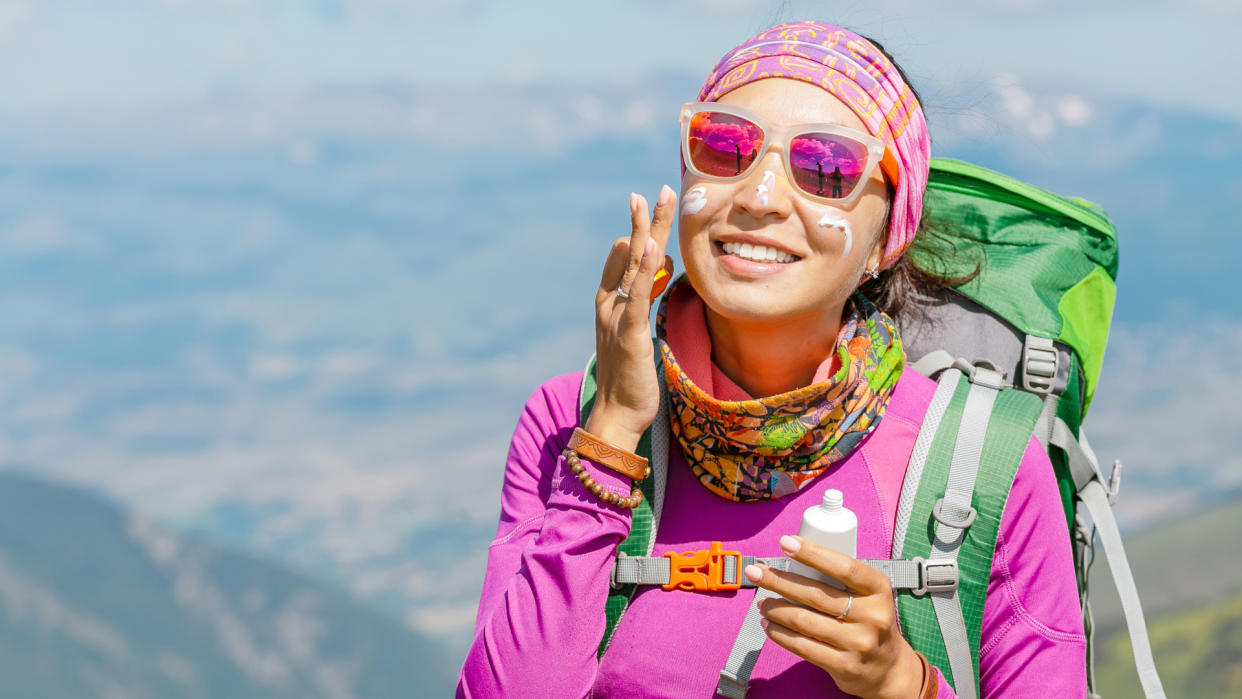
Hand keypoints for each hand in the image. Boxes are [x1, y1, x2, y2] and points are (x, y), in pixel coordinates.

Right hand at [584, 186, 676, 452]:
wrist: (616, 417)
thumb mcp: (637, 337)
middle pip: (629, 254)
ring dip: (646, 231)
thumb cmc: (629, 381)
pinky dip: (644, 269)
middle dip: (642, 220)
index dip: (638, 234)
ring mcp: (616, 317)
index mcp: (610, 306)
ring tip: (656, 201)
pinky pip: (637, 295)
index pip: (624, 261)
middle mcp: (609, 306)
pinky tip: (651, 246)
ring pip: (634, 265)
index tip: (647, 207)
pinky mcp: (629, 333)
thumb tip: (654, 278)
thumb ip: (641, 307)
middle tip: (652, 191)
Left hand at [744, 535, 924, 698]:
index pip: (844, 567)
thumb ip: (840, 581)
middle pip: (814, 594)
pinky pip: (802, 646)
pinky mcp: (844, 666)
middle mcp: (872, 616)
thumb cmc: (870, 621)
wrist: (889, 669)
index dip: (812, 553)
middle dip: (778, 580)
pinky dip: (779, 633)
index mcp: (878, 590)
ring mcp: (858, 643)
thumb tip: (792, 561)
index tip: (786, 543)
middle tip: (756, 572)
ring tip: (761, 601)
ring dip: (775, 608)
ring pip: (803, 621)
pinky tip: (768, 624)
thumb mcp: (869, 595)